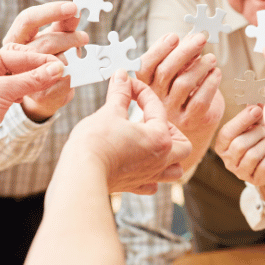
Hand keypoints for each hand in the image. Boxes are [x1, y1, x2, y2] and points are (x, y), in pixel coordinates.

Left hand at [0, 49, 64, 159]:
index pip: (23, 56)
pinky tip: (46, 93)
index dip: (43, 61)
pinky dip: (35, 94)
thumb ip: (31, 80)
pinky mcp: (1, 102)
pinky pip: (24, 93)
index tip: (62, 65)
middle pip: (26, 66)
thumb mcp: (2, 90)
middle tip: (65, 74)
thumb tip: (56, 69)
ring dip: (41, 82)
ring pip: (26, 80)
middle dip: (44, 71)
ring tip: (60, 83)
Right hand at [2, 2, 87, 121]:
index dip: (51, 11)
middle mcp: (14, 58)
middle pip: (46, 41)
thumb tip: (75, 11)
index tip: (74, 8)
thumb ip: (62, 25)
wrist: (41, 94)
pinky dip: (76, 74)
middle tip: (84, 37)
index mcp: (15, 39)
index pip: (28, 19)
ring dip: (74, 57)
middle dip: (70, 38)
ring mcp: (24, 77)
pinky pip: (65, 80)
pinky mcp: (39, 94)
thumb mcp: (52, 38)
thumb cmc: (44, 61)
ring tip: (79, 56)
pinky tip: (76, 71)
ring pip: (56, 61)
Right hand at [63, 70, 191, 194]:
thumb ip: (120, 93)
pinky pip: (153, 185)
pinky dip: (152, 176)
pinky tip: (140, 165)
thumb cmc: (96, 144)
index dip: (141, 91)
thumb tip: (122, 78)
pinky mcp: (134, 186)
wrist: (81, 173)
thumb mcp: (109, 111)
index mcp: (159, 138)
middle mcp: (160, 159)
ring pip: (175, 170)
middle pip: (183, 146)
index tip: (128, 84)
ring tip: (153, 144)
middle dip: (171, 130)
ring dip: (170, 157)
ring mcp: (149, 175)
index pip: (156, 107)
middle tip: (151, 120)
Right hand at [137, 32, 223, 162]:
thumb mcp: (176, 75)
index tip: (174, 36)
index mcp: (146, 86)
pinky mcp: (191, 121)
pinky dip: (210, 84)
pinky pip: (200, 100)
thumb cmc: (181, 95)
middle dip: (184, 52)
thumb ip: (179, 58)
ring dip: (200, 67)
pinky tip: (216, 73)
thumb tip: (191, 36)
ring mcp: (172, 112)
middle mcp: (156, 100)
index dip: (159, 49)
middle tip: (200, 39)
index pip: (146, 65)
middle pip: (166, 72)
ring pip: (183, 84)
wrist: (189, 130)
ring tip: (211, 58)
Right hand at [214, 104, 264, 186]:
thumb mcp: (257, 124)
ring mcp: (241, 173)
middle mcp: (228, 160)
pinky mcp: (256, 180)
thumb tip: (255, 104)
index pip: (226, 133)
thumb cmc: (264, 139)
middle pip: (239, 145)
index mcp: (223, 145)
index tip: (256, 109)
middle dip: (256, 133)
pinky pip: (264, 166)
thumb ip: (254, 115)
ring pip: (251, 156)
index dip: (242, 120)